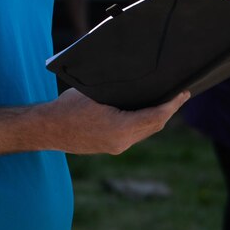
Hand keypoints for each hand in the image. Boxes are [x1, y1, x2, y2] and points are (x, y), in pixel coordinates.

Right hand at [42, 86, 188, 154]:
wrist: (46, 130)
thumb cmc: (67, 107)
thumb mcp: (95, 92)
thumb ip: (119, 91)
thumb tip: (139, 81)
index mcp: (120, 129)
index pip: (156, 117)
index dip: (172, 105)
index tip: (183, 94)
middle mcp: (121, 143)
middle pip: (154, 127)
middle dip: (168, 111)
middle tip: (180, 95)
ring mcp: (116, 148)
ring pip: (145, 132)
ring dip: (156, 118)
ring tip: (166, 103)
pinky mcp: (110, 148)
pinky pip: (133, 135)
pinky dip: (143, 124)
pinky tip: (144, 112)